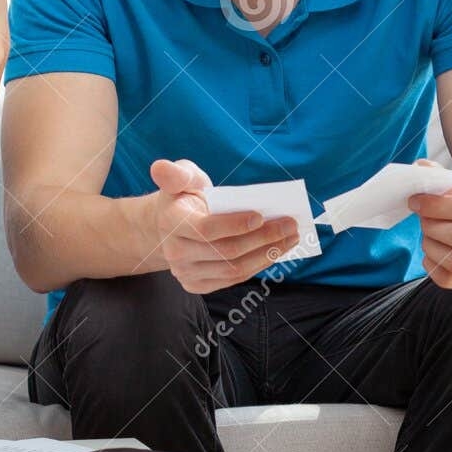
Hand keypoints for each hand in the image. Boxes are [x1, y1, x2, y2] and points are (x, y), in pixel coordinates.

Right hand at [147, 159, 300, 293]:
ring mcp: (186, 272)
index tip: (261, 215)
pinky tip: (275, 251)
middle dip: (263, 238)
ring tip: (290, 238)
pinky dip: (258, 265)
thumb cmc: (183, 197)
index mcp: (171, 222)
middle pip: (227, 251)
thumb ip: (175, 173)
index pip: (206, 229)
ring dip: (267, 254)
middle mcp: (175, 252)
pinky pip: (234, 279)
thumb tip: (160, 167)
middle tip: (290, 224)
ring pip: (234, 269)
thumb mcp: (182, 178)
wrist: (169, 227)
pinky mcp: (197, 285)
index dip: (236, 225)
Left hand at [407, 157, 451, 288]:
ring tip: (427, 238)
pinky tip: (430, 255)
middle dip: (432, 229)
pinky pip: (451, 280)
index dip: (435, 206)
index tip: (415, 201)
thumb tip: (418, 169)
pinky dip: (433, 268)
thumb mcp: (451, 183)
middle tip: (422, 221)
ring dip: (432, 249)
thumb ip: (433, 174)